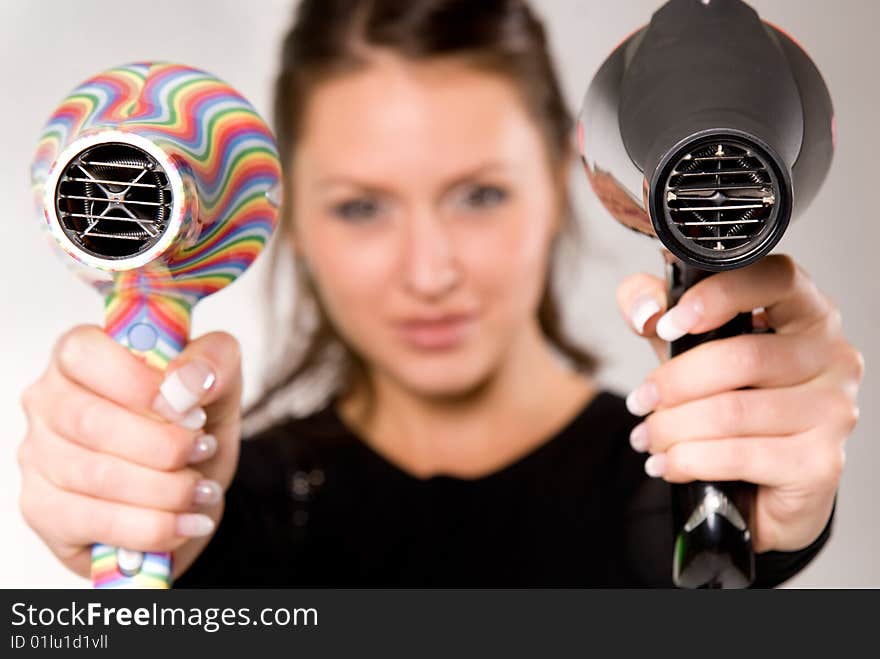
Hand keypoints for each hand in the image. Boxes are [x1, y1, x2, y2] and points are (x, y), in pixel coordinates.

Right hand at [17, 326, 242, 579]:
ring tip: (202, 489)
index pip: (86, 354)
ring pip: (98, 476)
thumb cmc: (193, 426)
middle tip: (204, 450)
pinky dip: (154, 526)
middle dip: (164, 444)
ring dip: (167, 488)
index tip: (190, 409)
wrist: (192, 489)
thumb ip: (213, 361)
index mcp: (81, 356)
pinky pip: (98, 522)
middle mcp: (48, 402)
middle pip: (92, 422)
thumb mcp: (219, 384)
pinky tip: (186, 522)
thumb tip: (187, 379)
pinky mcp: (44, 510)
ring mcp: (39, 457)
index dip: (141, 385)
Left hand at [616, 255, 863, 552]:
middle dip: (674, 383)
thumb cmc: (729, 395)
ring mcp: (833, 411)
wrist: (760, 480)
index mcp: (806, 312)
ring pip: (732, 412)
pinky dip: (688, 460)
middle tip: (640, 401)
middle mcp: (832, 356)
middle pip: (741, 357)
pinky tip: (668, 463)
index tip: (667, 324)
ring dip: (672, 427)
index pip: (774, 279)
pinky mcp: (820, 462)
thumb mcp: (686, 341)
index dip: (716, 296)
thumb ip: (655, 308)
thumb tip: (646, 311)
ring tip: (647, 436)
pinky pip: (738, 456)